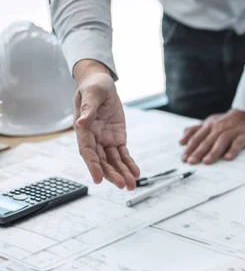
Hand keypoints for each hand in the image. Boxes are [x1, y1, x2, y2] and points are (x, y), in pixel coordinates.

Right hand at [73, 60, 139, 189]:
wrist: (102, 84)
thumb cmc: (93, 87)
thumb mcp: (91, 94)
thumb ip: (88, 109)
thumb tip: (81, 123)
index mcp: (83, 130)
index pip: (87, 151)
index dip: (92, 166)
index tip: (98, 179)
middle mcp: (93, 139)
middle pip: (102, 161)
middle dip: (112, 174)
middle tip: (123, 185)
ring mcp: (105, 140)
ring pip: (114, 161)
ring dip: (122, 173)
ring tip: (132, 186)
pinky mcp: (117, 139)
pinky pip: (123, 155)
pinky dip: (130, 164)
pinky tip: (136, 174)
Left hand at [179, 109, 244, 164]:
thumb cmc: (227, 122)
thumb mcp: (210, 123)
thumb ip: (196, 130)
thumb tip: (182, 140)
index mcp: (210, 126)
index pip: (197, 137)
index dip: (190, 148)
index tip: (184, 158)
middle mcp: (219, 128)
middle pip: (207, 140)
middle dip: (198, 151)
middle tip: (191, 162)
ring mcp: (232, 131)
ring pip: (221, 141)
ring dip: (213, 151)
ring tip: (206, 161)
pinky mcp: (244, 135)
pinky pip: (238, 143)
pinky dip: (233, 150)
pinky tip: (228, 158)